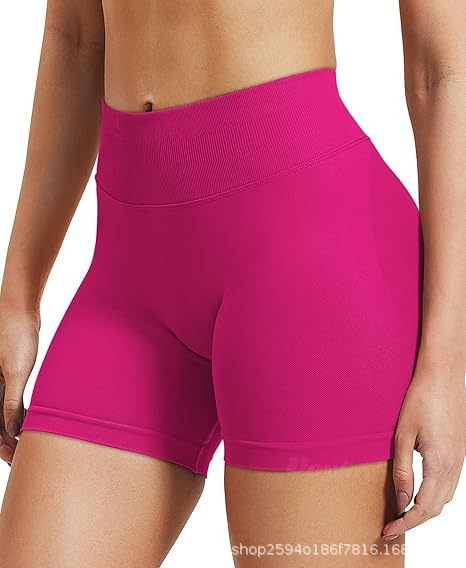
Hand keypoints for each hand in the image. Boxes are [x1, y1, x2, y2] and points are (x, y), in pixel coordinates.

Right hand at [0, 299, 39, 464]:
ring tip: (28, 445)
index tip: (14, 458)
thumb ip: (11, 401)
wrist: (20, 311)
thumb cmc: (16, 336)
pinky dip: (18, 415)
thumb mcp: (16, 370)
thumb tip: (11, 429)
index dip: (1, 445)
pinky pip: (9, 402)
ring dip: (13, 430)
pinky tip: (29, 425)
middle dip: (6, 442)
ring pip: (1, 415)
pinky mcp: (7, 377)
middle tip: (23, 458)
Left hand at [383, 364, 465, 539]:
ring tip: (401, 513)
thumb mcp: (403, 435)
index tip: (389, 532)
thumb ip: (403, 470)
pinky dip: (433, 496)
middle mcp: (454, 467)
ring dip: (424, 510)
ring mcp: (460, 460)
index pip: (424, 508)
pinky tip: (417, 492)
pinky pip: (448, 484)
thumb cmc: (421, 399)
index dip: (406, 524)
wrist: (443, 376)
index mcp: (441, 464)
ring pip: (444, 498)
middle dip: (413, 521)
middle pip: (436, 508)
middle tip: (391, 527)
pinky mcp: (459, 453)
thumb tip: (401, 501)